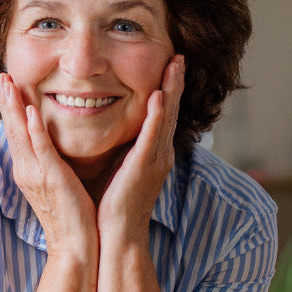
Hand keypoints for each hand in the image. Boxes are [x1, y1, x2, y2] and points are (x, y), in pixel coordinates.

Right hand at [0, 73, 96, 254]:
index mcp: (28, 170)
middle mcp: (26, 170)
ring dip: (14, 108)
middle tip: (2, 75)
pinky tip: (30, 112)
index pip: (16, 133)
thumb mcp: (57, 183)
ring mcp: (36, 175)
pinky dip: (33, 131)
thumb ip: (52, 163)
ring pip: (20, 135)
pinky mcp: (51, 179)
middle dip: (6, 101)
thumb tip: (54, 147)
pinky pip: (40, 151)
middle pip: (12, 129)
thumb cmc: (72, 215)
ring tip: (8, 84)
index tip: (7, 85)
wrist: (76, 245)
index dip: (10, 108)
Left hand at [97, 54, 184, 242]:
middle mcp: (159, 154)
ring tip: (174, 66)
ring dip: (170, 90)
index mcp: (153, 153)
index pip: (162, 115)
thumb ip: (121, 149)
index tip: (169, 66)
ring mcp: (154, 160)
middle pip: (170, 110)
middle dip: (175, 82)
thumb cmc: (113, 205)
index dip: (167, 90)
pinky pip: (152, 137)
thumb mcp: (119, 168)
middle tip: (179, 57)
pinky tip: (157, 96)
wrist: (117, 235)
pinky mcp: (144, 167)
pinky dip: (156, 116)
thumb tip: (112, 131)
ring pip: (165, 118)